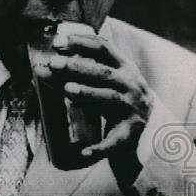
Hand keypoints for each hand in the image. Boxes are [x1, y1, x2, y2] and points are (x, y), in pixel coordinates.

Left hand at [43, 31, 152, 170]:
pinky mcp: (130, 133)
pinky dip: (99, 148)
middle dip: (78, 67)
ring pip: (109, 99)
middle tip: (54, 64)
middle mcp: (130, 85)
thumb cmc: (120, 97)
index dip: (80, 42)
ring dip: (88, 93)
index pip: (103, 48)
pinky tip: (83, 153)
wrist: (153, 128)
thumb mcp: (109, 79)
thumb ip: (81, 71)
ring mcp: (132, 109)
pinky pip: (113, 141)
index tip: (57, 42)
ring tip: (68, 89)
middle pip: (103, 73)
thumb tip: (42, 68)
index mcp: (124, 67)